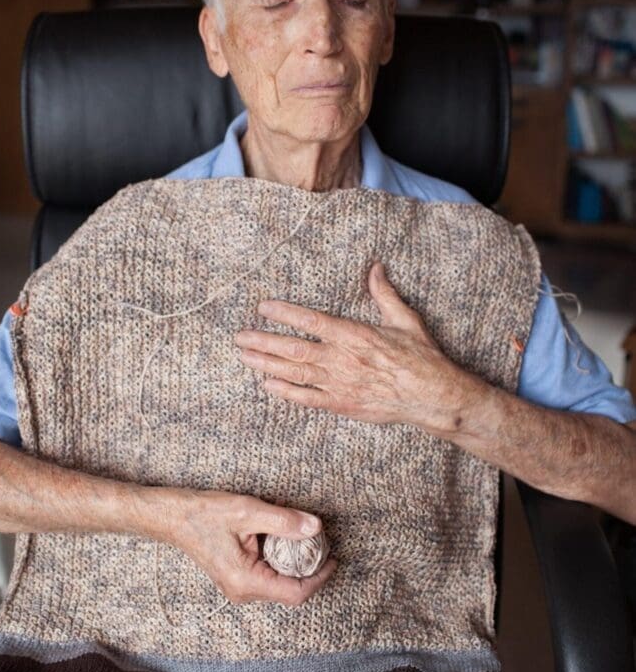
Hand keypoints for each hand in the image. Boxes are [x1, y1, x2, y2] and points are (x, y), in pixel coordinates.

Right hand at [158, 488, 336, 606]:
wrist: (173, 518)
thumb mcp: (247, 512)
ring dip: (296, 564)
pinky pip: (268, 577)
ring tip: (307, 540)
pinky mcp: (237, 578)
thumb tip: (315, 528)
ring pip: (280, 584)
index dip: (319, 578)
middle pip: (290, 591)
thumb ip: (283, 521)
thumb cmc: (205, 515)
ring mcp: (238, 588)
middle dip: (311, 569)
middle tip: (323, 544)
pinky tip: (286, 541)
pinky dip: (282, 561)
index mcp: (245, 582)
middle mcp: (242, 592)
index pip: (295, 593)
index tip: (333, 558)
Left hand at [235, 260, 471, 433]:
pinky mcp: (341, 404)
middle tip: (239, 336)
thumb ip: (384, 294)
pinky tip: (267, 384)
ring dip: (266, 363)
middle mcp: (341, 359)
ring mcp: (339, 383)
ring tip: (244, 356)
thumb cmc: (420, 357)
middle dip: (263, 341)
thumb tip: (375, 267)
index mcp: (354, 335)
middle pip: (293, 348)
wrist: (431, 396)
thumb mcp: (405, 319)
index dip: (284, 313)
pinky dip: (286, 391)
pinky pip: (307, 398)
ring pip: (294, 372)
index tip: (263, 307)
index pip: (311, 321)